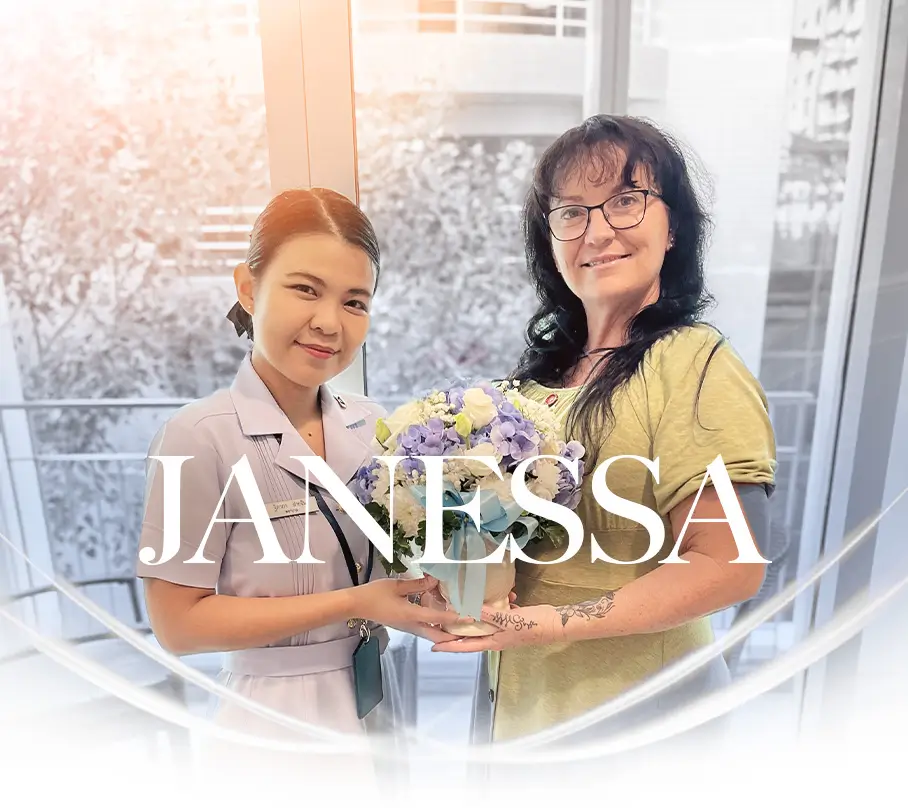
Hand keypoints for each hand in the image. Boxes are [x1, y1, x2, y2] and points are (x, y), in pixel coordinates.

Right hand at [352, 575, 469, 638]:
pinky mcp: (405, 626)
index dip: (455, 617)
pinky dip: (435, 626)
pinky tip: (441, 619)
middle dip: (453, 635)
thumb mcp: (397, 585)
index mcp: (410, 615)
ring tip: (459, 626)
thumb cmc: (375, 594)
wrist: (357, 605)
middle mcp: (411, 625)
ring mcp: (408, 628)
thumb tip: (435, 581)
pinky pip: (424, 629)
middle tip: (468, 630)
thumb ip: (418, 584)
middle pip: (437, 635)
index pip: (437, 618)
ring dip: (445, 632)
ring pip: (431, 634)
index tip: (469, 618)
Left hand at [430, 602, 564, 652]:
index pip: (466, 646)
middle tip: (442, 622)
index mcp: (494, 641)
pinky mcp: (514, 620)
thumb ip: (489, 614)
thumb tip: (469, 610)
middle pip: (472, 635)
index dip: (450, 647)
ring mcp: (506, 629)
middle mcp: (497, 637)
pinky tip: (501, 595)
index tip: (434, 647)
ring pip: (485, 622)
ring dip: (477, 614)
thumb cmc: (533, 626)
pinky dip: (497, 605)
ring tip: (466, 602)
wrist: (556, 624)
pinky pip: (500, 613)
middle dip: (458, 629)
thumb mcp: (509, 620)